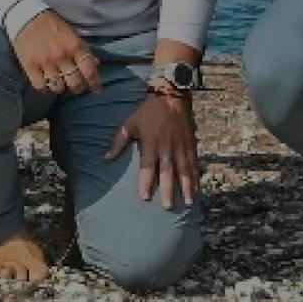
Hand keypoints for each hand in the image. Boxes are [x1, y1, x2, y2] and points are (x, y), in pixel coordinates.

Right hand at [12, 11, 100, 95]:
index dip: (94, 83)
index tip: (96, 89)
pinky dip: (45, 89)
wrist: (26, 15)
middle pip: (75, 83)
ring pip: (58, 87)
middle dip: (78, 88)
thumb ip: (83, 48)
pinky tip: (47, 85)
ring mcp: (45, 61)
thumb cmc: (51, 23)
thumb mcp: (72, 32)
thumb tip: (95, 63)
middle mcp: (61, 55)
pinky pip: (40, 86)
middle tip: (77, 87)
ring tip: (61, 84)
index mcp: (74, 45)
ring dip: (62, 88)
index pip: (89, 70)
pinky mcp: (29, 65)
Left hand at [106, 91, 198, 207]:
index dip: (146, 182)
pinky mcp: (190, 143)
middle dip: (169, 190)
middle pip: (168, 172)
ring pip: (185, 170)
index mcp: (151, 144)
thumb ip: (118, 142)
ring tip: (188, 202)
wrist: (171, 95)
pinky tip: (197, 188)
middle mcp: (167, 147)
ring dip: (187, 187)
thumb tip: (105, 158)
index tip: (145, 197)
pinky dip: (196, 176)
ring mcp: (180, 146)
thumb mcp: (130, 124)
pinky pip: (194, 162)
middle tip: (168, 206)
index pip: (148, 167)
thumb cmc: (148, 111)